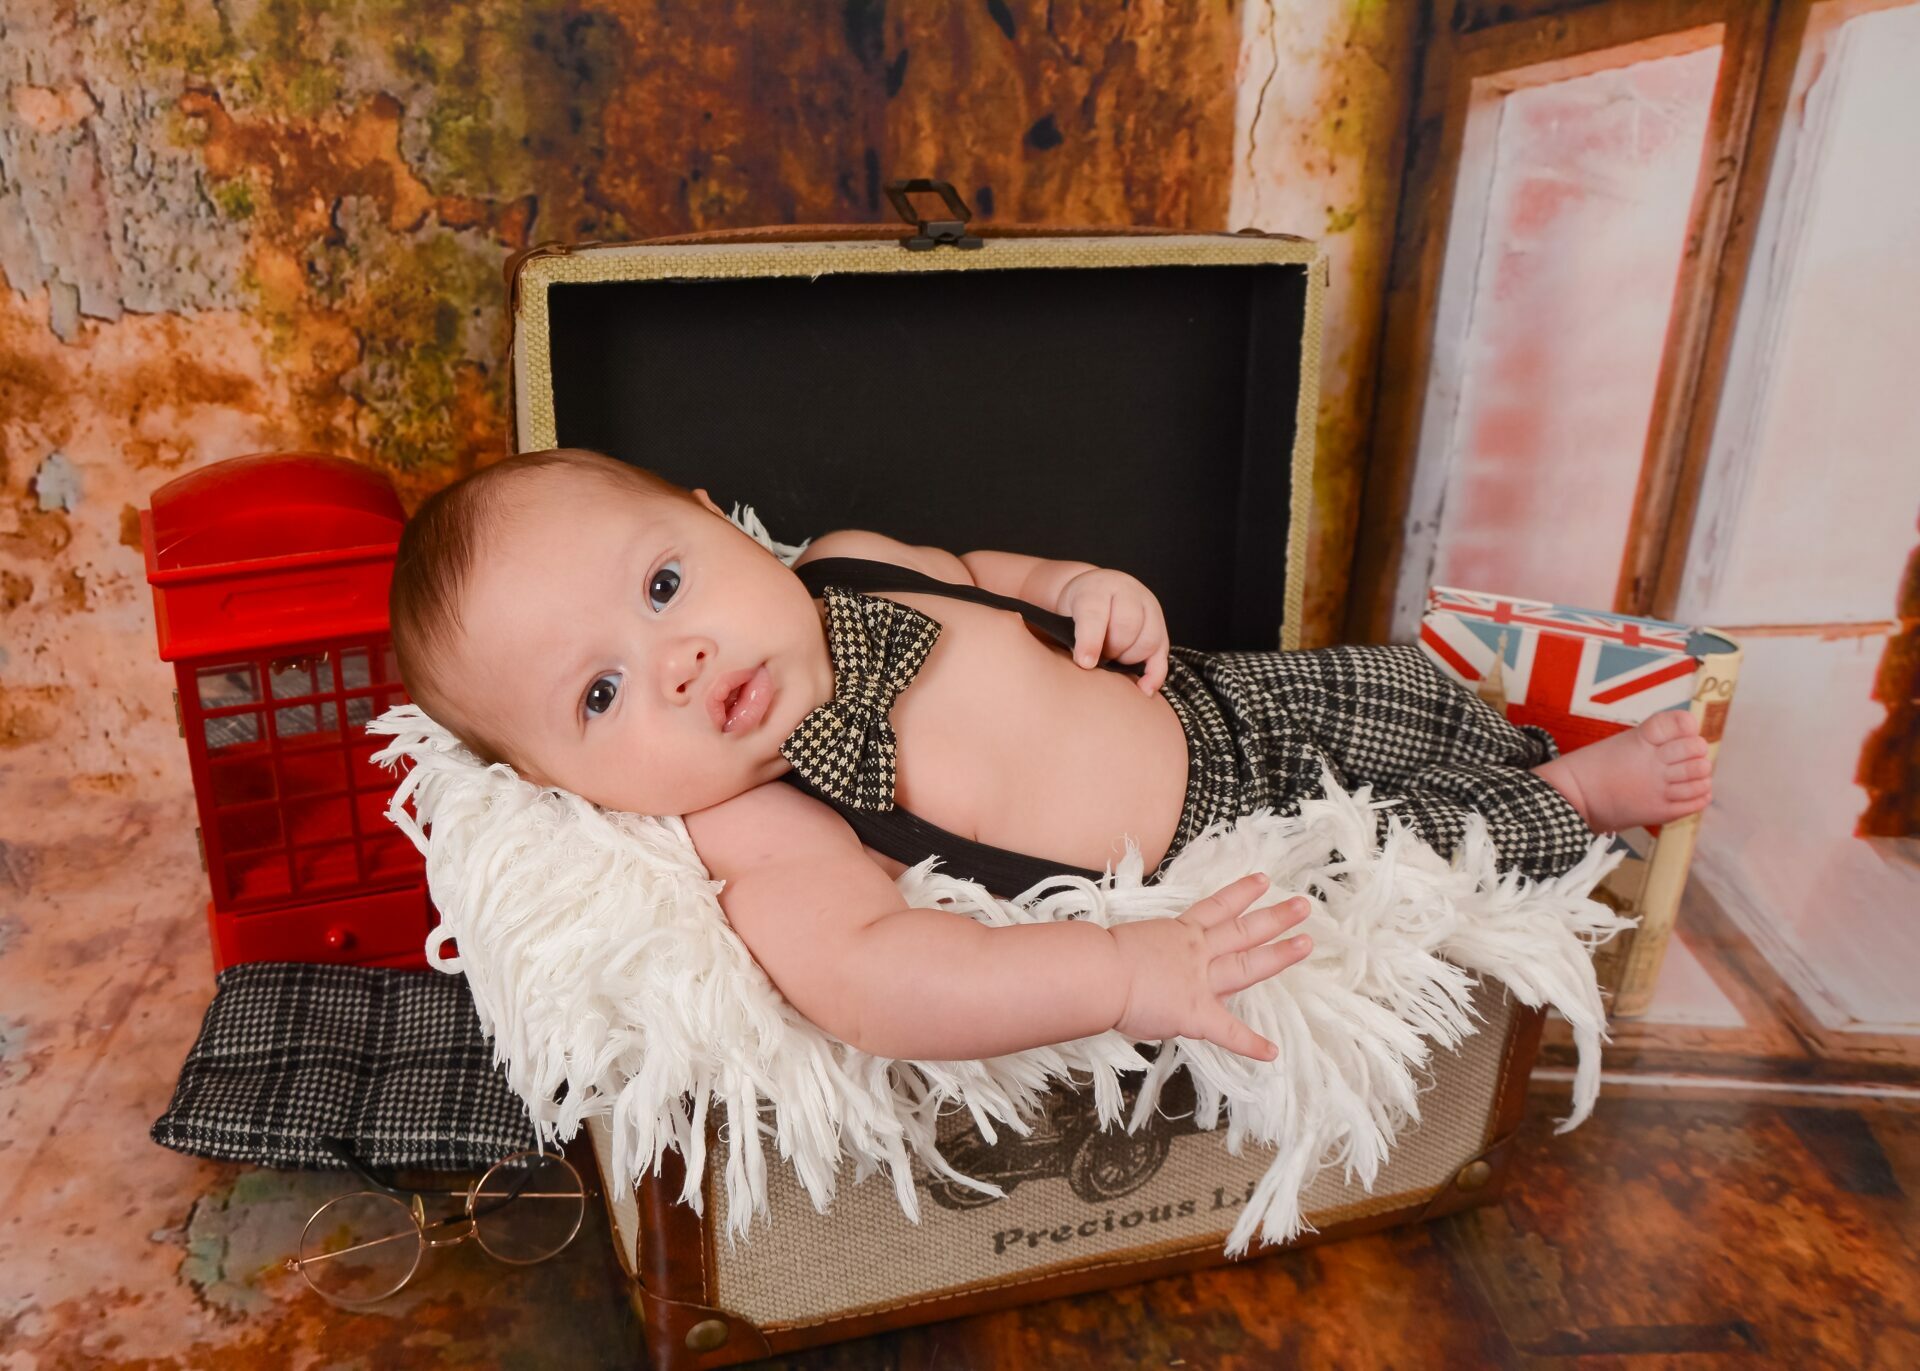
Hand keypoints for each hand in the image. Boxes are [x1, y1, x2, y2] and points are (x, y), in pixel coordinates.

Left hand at [1056, 567, 1170, 694]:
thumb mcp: (1062, 615)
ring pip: (1148, 639)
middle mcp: (1127, 592)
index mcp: (1097, 588)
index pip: (1095, 613)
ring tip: (1112, 660)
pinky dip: (1155, 674)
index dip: (1090, 640)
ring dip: (1129, 659)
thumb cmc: (1073, 612)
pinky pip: (1162, 654)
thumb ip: (1067, 636)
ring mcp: (1148, 608)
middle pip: (1127, 625)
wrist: (1092, 595)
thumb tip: (1075, 665)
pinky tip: (1144, 689)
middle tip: (1097, 659)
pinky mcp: (1160, 627)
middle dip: (1112, 650)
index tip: (1085, 663)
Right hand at [1108, 874, 1312, 1060]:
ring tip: (1307, 943)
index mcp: (1179, 933)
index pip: (1216, 909)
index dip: (1241, 894)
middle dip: (1276, 918)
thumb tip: (1147, 965)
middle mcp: (1196, 951)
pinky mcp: (1196, 1013)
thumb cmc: (1101, 956)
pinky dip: (1249, 1044)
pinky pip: (1228, 1032)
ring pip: (1247, 963)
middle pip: (1244, 930)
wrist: (1100, 973)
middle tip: (1303, 906)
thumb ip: (1148, 951)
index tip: (1263, 881)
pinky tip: (1270, 1052)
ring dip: (1279, 954)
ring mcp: (1200, 981)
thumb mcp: (1129, 942)